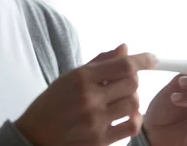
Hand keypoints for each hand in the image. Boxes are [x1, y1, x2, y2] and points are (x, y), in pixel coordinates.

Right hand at [15, 44, 156, 145]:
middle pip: (132, 83)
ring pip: (133, 103)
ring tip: (119, 100)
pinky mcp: (100, 140)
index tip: (152, 58)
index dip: (142, 60)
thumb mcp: (70, 77)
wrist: (34, 137)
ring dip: (131, 99)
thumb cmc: (51, 104)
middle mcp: (90, 98)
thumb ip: (99, 62)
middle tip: (123, 82)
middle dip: (132, 80)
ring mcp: (96, 120)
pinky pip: (131, 126)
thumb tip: (125, 48)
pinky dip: (134, 118)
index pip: (123, 65)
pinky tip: (125, 115)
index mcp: (81, 77)